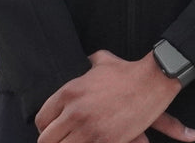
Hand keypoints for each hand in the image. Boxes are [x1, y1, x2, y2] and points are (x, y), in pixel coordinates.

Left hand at [35, 50, 194, 142]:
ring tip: (78, 139)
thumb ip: (90, 61)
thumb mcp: (104, 61)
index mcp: (70, 92)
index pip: (42, 119)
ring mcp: (88, 129)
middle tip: (65, 138)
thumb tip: (85, 60)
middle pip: (46, 140)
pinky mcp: (103, 141)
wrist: (152, 81)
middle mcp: (74, 112)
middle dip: (54, 141)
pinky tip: (90, 142)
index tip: (55, 129)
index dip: (46, 126)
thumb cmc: (128, 71)